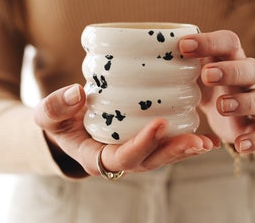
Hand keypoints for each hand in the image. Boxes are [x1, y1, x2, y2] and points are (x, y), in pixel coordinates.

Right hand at [34, 84, 219, 177]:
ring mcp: (133, 153)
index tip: (160, 123)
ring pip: (162, 156)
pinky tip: (206, 138)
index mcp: (97, 158)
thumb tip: (76, 92)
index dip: (142, 144)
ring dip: (184, 150)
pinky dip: (185, 143)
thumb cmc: (59, 122)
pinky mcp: (142, 143)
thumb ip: (54, 106)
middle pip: (150, 161)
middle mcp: (119, 160)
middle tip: (196, 141)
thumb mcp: (47, 116)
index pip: (122, 157)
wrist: (67, 127)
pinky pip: (165, 146)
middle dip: (173, 152)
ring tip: (206, 142)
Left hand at [179, 30, 254, 152]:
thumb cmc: (201, 83)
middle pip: (251, 67)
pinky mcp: (254, 126)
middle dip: (230, 70)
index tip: (184, 46)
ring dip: (243, 101)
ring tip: (222, 106)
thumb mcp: (189, 70)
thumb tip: (143, 52)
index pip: (228, 42)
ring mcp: (252, 102)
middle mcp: (245, 78)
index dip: (210, 42)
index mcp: (228, 59)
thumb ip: (175, 61)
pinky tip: (240, 144)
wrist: (221, 109)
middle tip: (207, 75)